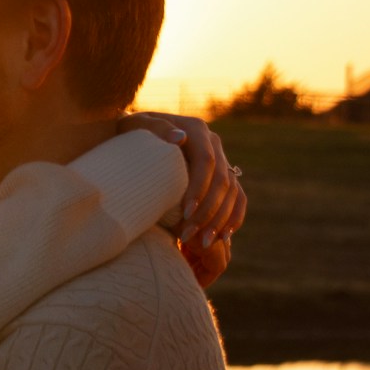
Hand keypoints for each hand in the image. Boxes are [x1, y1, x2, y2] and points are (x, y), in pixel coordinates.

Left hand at [117, 112, 246, 288]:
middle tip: (189, 235)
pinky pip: (237, 197)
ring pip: (232, 192)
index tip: (185, 213)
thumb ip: (156, 128)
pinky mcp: (222, 174)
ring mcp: (221, 159)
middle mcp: (213, 143)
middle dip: (208, 211)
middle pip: (221, 180)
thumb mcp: (137, 126)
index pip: (206, 161)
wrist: (139, 136)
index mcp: (196, 130)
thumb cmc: (132, 134)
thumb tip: (180, 137)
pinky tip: (224, 236)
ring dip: (220, 219)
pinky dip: (234, 216)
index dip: (199, 188)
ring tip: (204, 243)